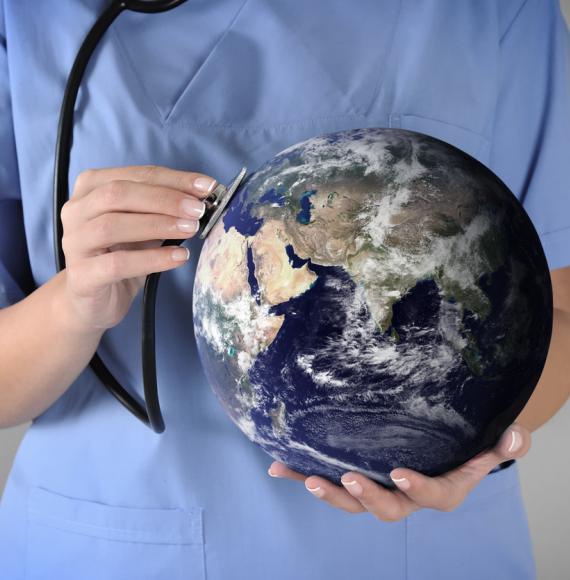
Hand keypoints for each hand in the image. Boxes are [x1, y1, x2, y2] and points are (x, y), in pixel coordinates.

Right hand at [60, 165, 216, 332]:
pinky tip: (179, 257)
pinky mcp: (81, 277)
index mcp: (91, 189)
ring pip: (112, 225)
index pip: (137, 175)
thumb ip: (164, 211)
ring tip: (191, 229)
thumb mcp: (145, 229)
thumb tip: (203, 199)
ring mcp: (74, 243)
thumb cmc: (121, 257)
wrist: (93, 302)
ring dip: (158, 225)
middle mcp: (76, 211)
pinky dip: (152, 259)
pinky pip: (117, 264)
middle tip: (198, 210)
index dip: (174, 179)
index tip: (207, 187)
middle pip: (118, 193)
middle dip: (165, 199)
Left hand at [268, 423, 530, 520]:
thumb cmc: (468, 446)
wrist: (443, 448)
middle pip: (386, 508)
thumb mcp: (491, 444)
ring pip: (353, 501)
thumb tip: (515, 437)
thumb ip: (506, 444)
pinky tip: (279, 466)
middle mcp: (406, 495)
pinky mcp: (355, 476)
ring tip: (307, 477)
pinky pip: (330, 479)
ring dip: (329, 492)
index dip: (417, 488)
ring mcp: (378, 488)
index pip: (433, 496)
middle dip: (366, 497)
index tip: (398, 472)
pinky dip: (305, 474)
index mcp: (440, 489)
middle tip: (347, 479)